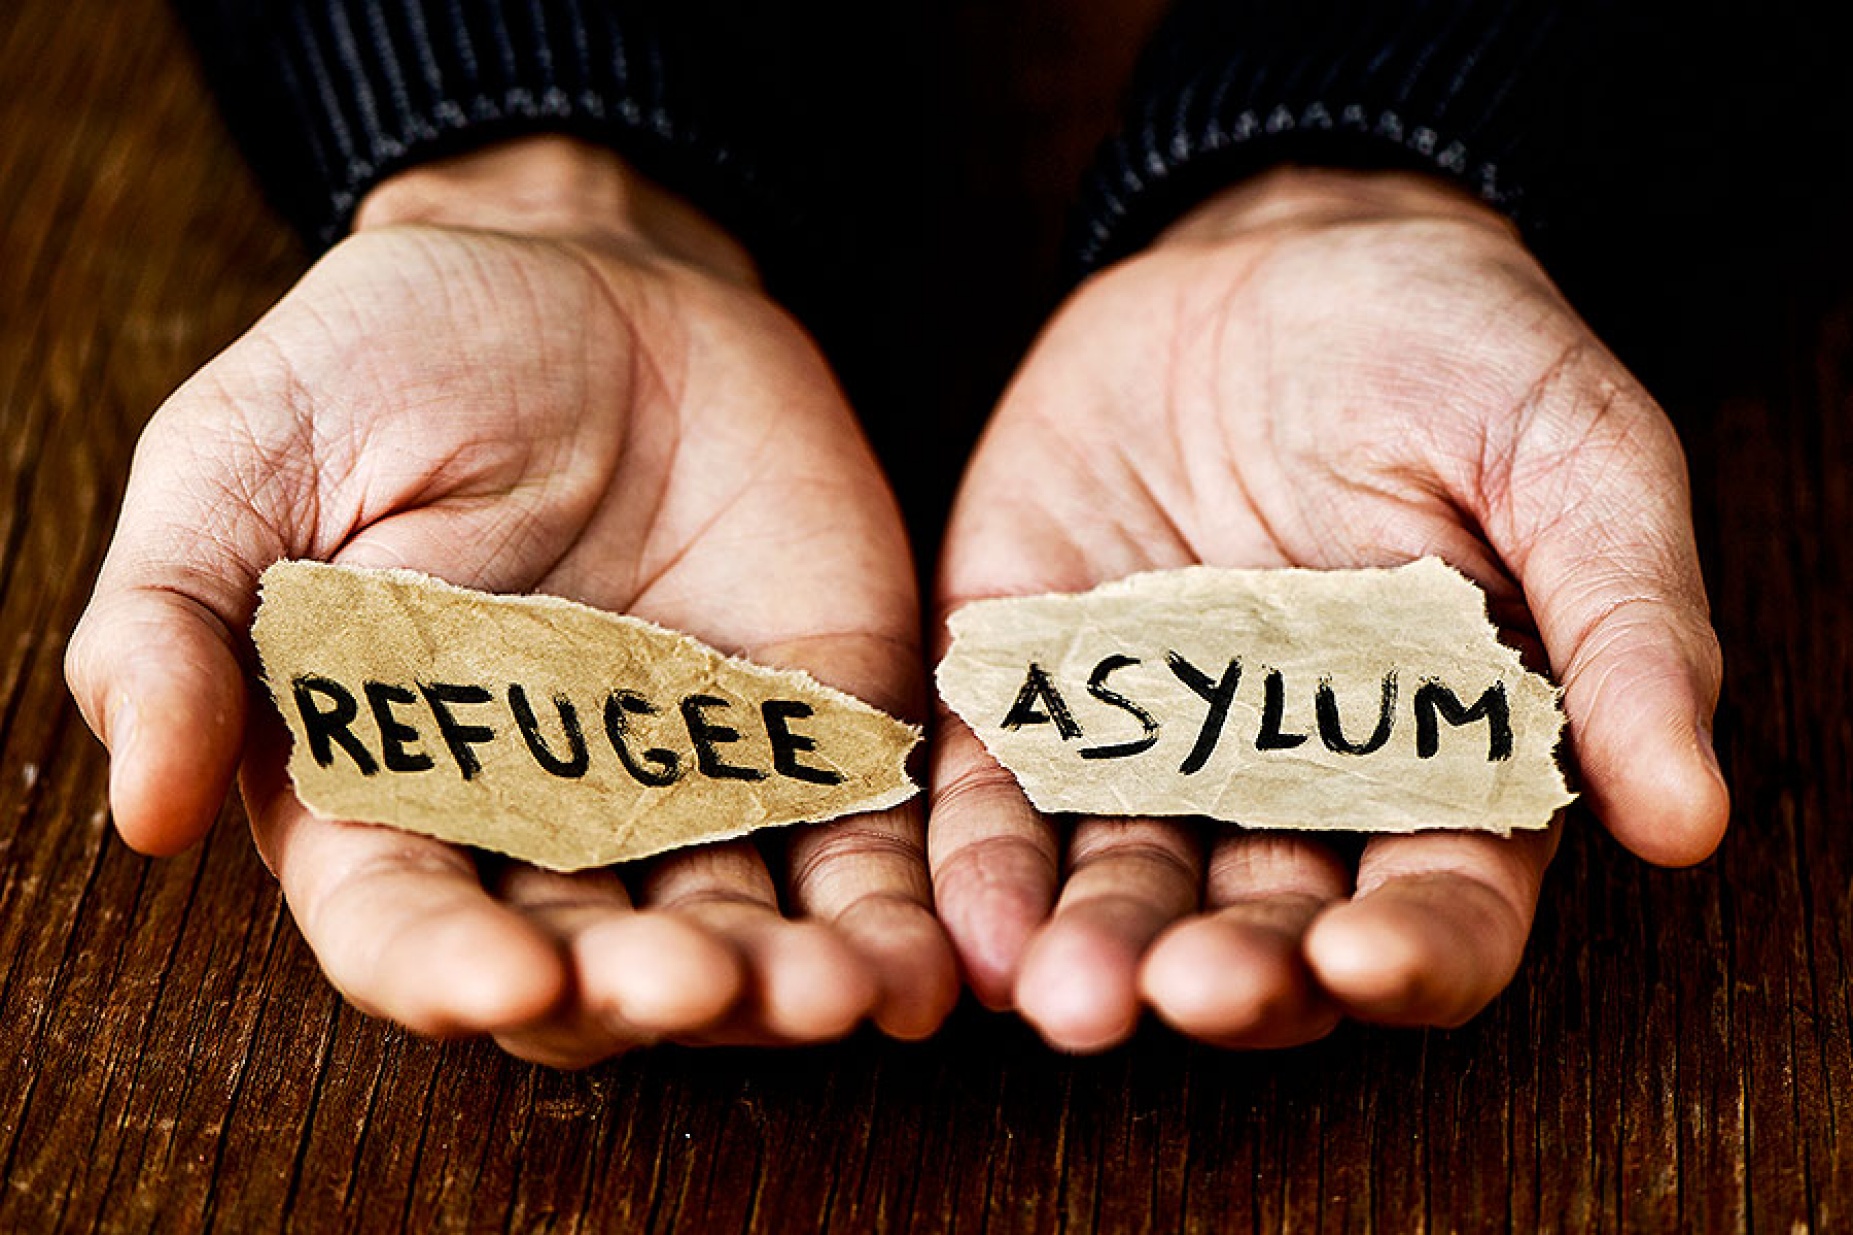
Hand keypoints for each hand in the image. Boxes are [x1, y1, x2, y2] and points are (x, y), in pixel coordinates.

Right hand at [66, 136, 956, 1065]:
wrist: (589, 275)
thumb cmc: (392, 360)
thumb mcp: (246, 459)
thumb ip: (181, 624)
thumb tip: (144, 809)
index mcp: (390, 779)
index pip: (403, 922)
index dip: (442, 970)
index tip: (502, 982)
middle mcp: (545, 815)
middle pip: (593, 961)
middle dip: (646, 991)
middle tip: (698, 983)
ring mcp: (693, 780)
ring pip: (741, 928)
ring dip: (789, 981)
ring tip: (841, 992)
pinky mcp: (817, 726)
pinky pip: (861, 841)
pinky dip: (895, 908)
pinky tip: (926, 958)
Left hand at [930, 167, 1727, 1050]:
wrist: (1275, 256)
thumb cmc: (1453, 353)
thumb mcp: (1572, 456)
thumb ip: (1624, 628)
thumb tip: (1687, 819)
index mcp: (1443, 759)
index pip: (1440, 908)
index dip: (1411, 954)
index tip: (1361, 957)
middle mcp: (1290, 782)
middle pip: (1265, 925)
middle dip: (1227, 973)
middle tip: (1183, 989)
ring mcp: (1151, 739)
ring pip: (1123, 879)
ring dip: (1093, 945)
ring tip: (1063, 993)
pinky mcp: (1034, 679)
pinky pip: (1002, 783)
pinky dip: (981, 854)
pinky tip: (969, 917)